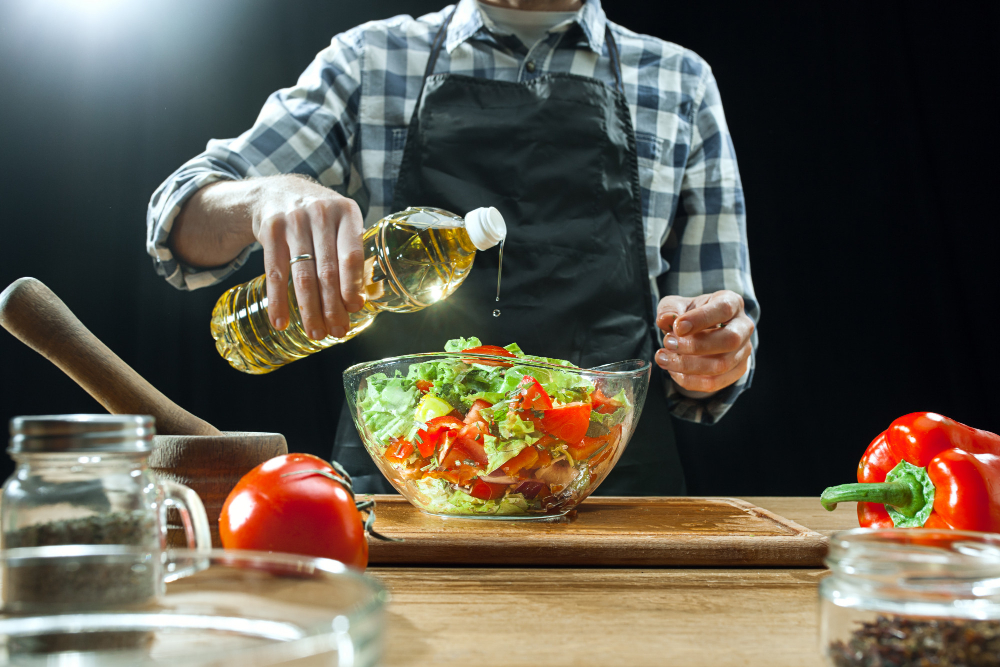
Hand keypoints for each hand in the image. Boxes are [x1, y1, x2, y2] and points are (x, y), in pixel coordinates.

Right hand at [253, 175, 364, 338]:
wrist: (279, 191)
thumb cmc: (320, 217)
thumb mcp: (341, 223)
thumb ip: (351, 253)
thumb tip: (359, 301)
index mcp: (346, 213)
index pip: (351, 254)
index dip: (352, 284)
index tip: (354, 308)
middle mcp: (320, 215)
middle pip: (327, 270)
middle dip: (332, 306)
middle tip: (337, 331)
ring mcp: (293, 222)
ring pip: (302, 274)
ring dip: (308, 309)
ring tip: (315, 333)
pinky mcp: (270, 230)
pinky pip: (274, 272)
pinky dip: (277, 300)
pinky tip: (281, 321)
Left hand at [655, 290, 753, 393]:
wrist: (698, 333)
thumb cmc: (689, 315)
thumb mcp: (676, 305)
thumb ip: (669, 310)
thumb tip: (665, 320)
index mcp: (732, 302)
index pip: (724, 309)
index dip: (700, 319)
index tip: (677, 327)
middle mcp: (743, 326)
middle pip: (730, 340)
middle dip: (695, 346)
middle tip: (668, 343)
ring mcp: (744, 351)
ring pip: (721, 365)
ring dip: (688, 366)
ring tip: (664, 359)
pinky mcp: (737, 371)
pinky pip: (714, 383)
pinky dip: (690, 380)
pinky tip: (673, 372)